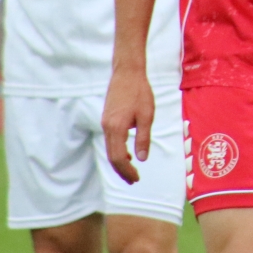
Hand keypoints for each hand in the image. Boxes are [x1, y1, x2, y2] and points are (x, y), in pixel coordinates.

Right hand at [100, 66, 156, 184]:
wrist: (127, 72)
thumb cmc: (140, 92)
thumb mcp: (146, 115)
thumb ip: (143, 137)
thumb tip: (142, 159)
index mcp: (116, 128)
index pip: (118, 158)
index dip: (127, 171)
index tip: (136, 179)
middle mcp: (107, 127)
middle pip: (112, 156)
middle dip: (122, 171)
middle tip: (133, 180)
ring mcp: (105, 122)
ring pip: (110, 148)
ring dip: (119, 162)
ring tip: (131, 171)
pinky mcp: (107, 118)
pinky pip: (110, 140)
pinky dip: (117, 151)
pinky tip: (128, 153)